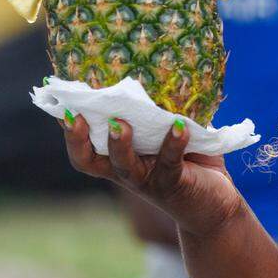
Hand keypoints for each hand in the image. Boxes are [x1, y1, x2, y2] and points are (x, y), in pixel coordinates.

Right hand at [62, 114, 244, 236]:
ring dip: (119, 145)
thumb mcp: (172, 134)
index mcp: (120, 158)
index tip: (63, 106)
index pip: (85, 147)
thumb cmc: (191, 163)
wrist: (215, 205)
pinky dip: (174, 143)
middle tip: (75, 117)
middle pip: (91, 162)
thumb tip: (159, 72)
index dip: (70, 131)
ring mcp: (148, 181)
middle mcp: (127, 172)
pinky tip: (180, 125)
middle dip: (79, 140)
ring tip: (120, 124)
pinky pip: (169, 163)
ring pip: (124, 166)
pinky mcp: (173, 185)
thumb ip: (162, 110)